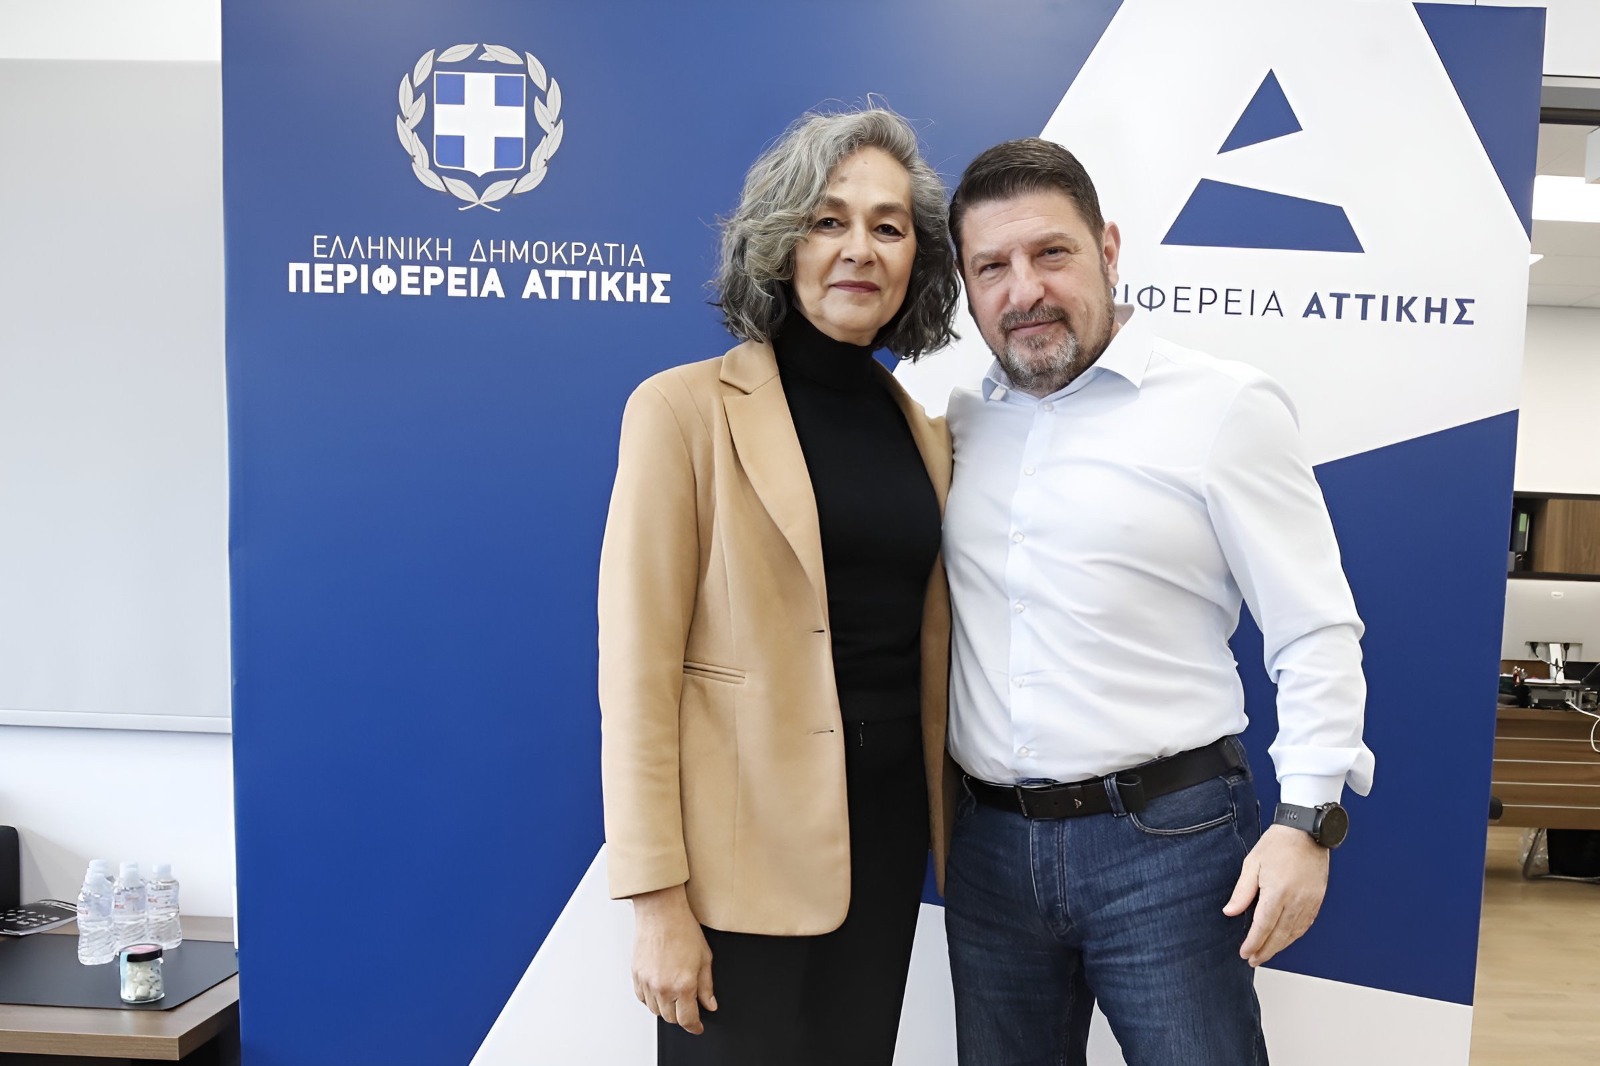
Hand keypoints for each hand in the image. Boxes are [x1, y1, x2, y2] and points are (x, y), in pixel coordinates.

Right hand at [630, 885, 716, 1033]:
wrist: (661, 912)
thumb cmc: (683, 929)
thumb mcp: (704, 958)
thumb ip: (707, 986)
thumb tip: (710, 1004)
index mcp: (683, 985)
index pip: (688, 1019)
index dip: (695, 1027)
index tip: (697, 1027)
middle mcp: (663, 987)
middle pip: (671, 1018)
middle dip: (681, 1016)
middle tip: (688, 1006)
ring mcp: (648, 982)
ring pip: (656, 1010)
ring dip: (666, 1008)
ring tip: (674, 995)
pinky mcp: (636, 976)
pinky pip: (642, 998)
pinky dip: (651, 999)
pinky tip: (659, 989)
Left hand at [1222, 824, 1329, 966]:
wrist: (1307, 831)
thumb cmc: (1278, 844)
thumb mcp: (1252, 864)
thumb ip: (1242, 891)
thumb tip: (1230, 912)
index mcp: (1278, 892)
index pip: (1263, 926)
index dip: (1254, 943)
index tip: (1245, 953)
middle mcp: (1296, 900)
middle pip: (1279, 935)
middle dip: (1265, 950)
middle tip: (1253, 960)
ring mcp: (1310, 901)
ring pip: (1294, 932)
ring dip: (1280, 946)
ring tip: (1266, 953)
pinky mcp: (1318, 899)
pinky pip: (1306, 924)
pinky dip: (1294, 936)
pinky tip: (1285, 939)